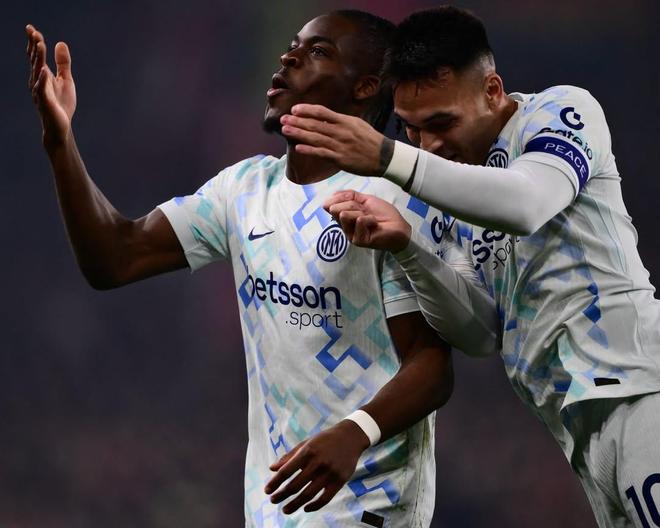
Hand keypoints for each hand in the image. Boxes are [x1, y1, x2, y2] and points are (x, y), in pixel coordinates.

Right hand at [26, 24, 76, 147]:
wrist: (61, 126)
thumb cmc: (61, 104)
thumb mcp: (66, 80)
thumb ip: (63, 63)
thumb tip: (60, 43)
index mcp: (42, 75)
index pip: (37, 55)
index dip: (34, 42)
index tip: (31, 28)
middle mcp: (37, 81)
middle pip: (35, 60)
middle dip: (35, 46)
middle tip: (34, 32)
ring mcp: (40, 91)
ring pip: (37, 71)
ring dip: (39, 57)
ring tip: (40, 43)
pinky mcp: (45, 102)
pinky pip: (42, 89)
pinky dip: (42, 79)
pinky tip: (43, 70)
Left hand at [264, 420, 369, 514]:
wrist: (350, 436)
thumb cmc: (324, 440)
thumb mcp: (306, 443)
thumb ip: (289, 456)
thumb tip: (272, 468)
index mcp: (308, 451)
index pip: (286, 471)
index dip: (275, 482)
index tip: (267, 491)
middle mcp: (318, 462)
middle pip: (295, 485)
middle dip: (282, 495)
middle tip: (273, 501)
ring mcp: (330, 472)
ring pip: (308, 494)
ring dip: (295, 504)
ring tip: (285, 509)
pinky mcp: (340, 481)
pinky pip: (325, 499)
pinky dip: (314, 506)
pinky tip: (305, 508)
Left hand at [280, 104, 386, 175]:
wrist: (384, 157)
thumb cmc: (370, 140)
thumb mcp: (357, 125)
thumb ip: (340, 121)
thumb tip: (324, 118)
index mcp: (345, 121)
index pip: (322, 112)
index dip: (307, 110)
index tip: (295, 109)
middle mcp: (341, 131)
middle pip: (315, 124)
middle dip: (297, 121)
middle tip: (283, 119)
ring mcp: (340, 145)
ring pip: (315, 138)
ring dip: (299, 134)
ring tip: (285, 130)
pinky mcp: (340, 159)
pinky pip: (321, 153)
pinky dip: (309, 150)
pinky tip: (297, 148)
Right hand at [324, 190, 411, 251]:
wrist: (399, 226)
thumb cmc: (384, 214)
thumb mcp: (365, 200)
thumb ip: (348, 196)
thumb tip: (328, 198)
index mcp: (344, 217)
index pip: (331, 205)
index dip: (340, 198)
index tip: (354, 198)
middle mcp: (345, 227)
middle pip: (337, 209)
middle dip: (352, 205)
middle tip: (366, 211)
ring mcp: (350, 235)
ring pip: (345, 214)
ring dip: (361, 212)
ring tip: (371, 218)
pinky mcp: (358, 240)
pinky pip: (359, 221)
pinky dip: (369, 219)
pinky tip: (375, 224)